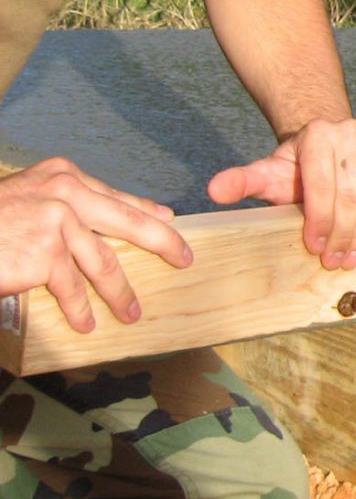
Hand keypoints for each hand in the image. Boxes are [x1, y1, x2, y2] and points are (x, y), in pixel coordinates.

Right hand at [0, 158, 191, 332]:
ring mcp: (57, 222)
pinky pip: (72, 287)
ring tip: (132, 312)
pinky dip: (80, 309)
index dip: (146, 213)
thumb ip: (67, 205)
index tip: (171, 224)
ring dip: (120, 292)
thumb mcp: (29, 199)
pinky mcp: (45, 253)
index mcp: (63, 175)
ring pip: (103, 262)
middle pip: (127, 221)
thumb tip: (110, 222)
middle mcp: (65, 192)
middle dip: (162, 242)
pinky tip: (86, 323)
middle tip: (184, 259)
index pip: (115, 197)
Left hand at [207, 118, 355, 271]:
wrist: (328, 143)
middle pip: (351, 193)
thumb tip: (213, 191)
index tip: (314, 248)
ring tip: (352, 257)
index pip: (321, 184)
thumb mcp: (267, 171)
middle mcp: (350, 132)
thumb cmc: (296, 166)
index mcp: (317, 135)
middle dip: (343, 232)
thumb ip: (242, 181)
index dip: (320, 219)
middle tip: (333, 261)